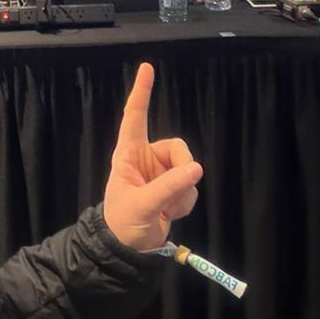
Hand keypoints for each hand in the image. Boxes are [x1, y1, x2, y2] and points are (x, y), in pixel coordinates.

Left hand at [103, 63, 202, 250]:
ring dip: (183, 193)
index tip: (146, 67)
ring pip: (188, 169)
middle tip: (172, 195)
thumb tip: (196, 169)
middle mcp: (147, 159)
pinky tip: (171, 214)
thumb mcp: (142, 205)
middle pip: (178, 148)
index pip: (134, 117)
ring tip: (166, 209)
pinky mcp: (174, 188)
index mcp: (129, 154)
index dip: (141, 92)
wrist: (129, 251)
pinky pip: (191, 187)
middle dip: (182, 171)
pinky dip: (186, 202)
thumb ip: (168, 187)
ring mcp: (162, 173)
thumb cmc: (123, 224)